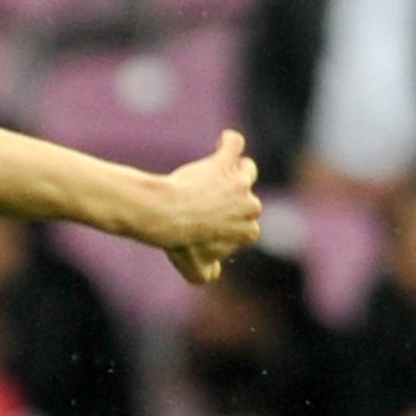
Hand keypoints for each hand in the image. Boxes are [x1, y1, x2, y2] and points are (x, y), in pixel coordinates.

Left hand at [152, 130, 263, 286]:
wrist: (165, 216)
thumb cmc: (180, 242)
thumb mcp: (195, 269)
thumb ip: (208, 274)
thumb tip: (213, 275)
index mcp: (248, 230)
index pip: (246, 225)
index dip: (230, 225)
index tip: (212, 225)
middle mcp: (250, 205)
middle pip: (247, 198)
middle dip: (231, 200)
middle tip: (207, 203)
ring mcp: (239, 183)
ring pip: (246, 171)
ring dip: (236, 172)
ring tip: (219, 172)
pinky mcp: (224, 163)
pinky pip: (233, 146)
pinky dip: (230, 142)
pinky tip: (223, 140)